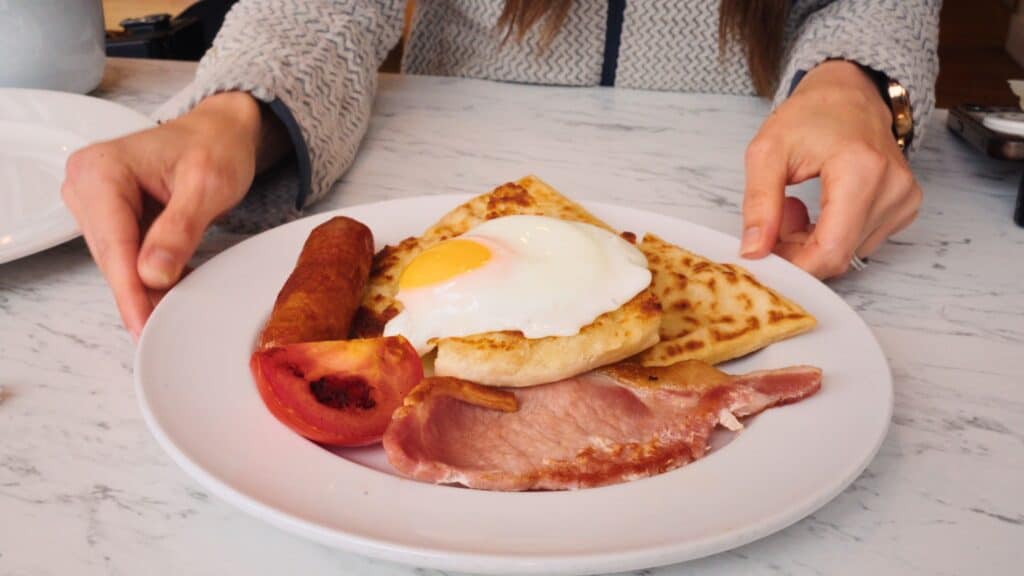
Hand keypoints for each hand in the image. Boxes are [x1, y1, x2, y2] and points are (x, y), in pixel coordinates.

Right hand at [62, 92, 283, 337]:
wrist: (222, 132)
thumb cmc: (216, 146)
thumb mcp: (207, 186)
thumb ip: (179, 229)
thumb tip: (152, 272)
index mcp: (101, 170)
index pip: (113, 244)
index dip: (130, 290)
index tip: (143, 324)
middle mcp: (87, 184)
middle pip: (112, 256)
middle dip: (138, 293)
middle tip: (164, 329)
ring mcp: (96, 202)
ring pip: (119, 261)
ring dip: (146, 287)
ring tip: (174, 313)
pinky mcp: (110, 216)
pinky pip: (128, 256)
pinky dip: (151, 275)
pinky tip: (171, 293)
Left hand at [739, 60, 921, 278]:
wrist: (849, 93)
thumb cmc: (811, 114)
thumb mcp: (767, 152)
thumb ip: (758, 204)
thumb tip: (754, 251)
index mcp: (862, 171)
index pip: (830, 250)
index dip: (793, 265)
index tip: (764, 257)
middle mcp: (893, 189)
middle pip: (837, 256)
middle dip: (797, 250)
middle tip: (774, 218)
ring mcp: (904, 200)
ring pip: (846, 253)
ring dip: (811, 242)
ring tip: (795, 206)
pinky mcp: (904, 208)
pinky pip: (859, 242)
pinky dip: (831, 234)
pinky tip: (820, 208)